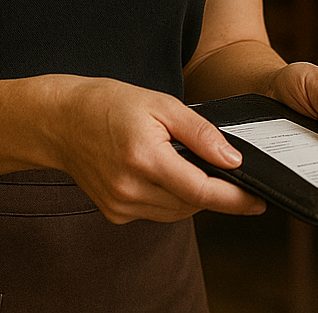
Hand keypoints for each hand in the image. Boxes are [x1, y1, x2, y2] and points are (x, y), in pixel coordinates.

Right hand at [50, 76, 267, 223]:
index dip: (235, 199)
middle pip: (192, 204)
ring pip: (177, 212)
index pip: (201, 190)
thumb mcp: (160, 103)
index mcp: (144, 158)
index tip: (259, 200)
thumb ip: (200, 132)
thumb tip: (233, 159)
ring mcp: (120, 205)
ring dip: (192, 194)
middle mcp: (130, 189)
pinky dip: (170, 197)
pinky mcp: (115, 213)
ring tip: (182, 161)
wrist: (59, 121)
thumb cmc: (109, 104)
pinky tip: (160, 172)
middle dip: (213, 189)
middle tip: (219, 164)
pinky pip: (157, 212)